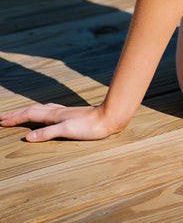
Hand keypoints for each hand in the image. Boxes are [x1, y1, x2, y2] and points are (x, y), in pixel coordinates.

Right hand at [0, 102, 120, 141]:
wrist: (109, 117)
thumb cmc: (89, 126)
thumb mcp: (67, 130)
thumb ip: (47, 133)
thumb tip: (27, 138)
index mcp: (53, 115)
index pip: (29, 115)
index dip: (15, 118)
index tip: (1, 121)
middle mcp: (56, 111)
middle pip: (31, 110)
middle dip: (16, 114)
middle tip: (2, 117)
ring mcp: (63, 112)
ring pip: (39, 109)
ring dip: (26, 111)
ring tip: (18, 114)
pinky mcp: (70, 114)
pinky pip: (48, 111)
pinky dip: (39, 112)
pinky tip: (45, 113)